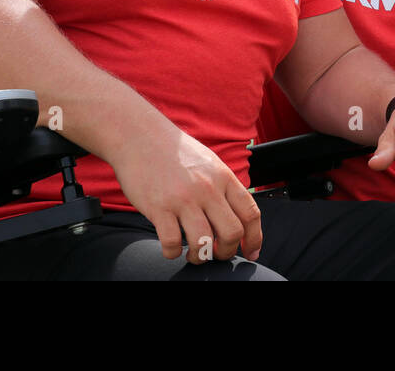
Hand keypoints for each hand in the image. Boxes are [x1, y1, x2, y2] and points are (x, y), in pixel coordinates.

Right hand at [113, 127, 261, 264]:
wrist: (139, 136)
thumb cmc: (174, 151)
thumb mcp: (209, 163)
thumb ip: (223, 188)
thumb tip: (236, 217)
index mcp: (223, 177)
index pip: (250, 213)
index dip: (254, 239)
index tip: (250, 253)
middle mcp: (208, 189)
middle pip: (232, 233)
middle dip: (227, 252)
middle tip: (217, 254)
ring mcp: (183, 199)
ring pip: (203, 243)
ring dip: (200, 257)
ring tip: (193, 255)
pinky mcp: (159, 208)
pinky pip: (172, 243)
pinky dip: (172, 253)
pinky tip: (171, 248)